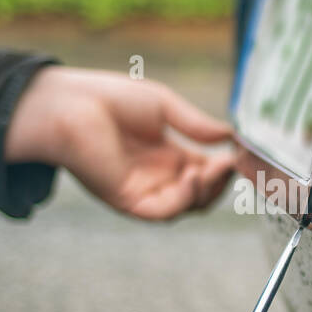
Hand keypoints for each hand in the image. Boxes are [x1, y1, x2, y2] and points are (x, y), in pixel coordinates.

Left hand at [4, 67, 235, 219]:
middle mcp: (157, 177)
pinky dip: (184, 200)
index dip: (225, 166)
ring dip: (207, 191)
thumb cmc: (110, 99)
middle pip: (201, 194)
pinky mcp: (128, 200)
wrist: (70, 105)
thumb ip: (196, 125)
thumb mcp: (164, 107)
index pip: (205, 172)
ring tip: (215, 169)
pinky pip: (163, 212)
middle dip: (221, 182)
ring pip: (187, 207)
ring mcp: (143, 191)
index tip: (241, 153)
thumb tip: (230, 136)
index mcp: (166, 156)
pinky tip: (192, 177)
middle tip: (233, 163)